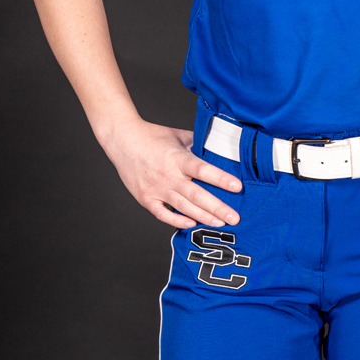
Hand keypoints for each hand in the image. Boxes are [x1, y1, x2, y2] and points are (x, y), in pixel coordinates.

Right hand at [103, 120, 241, 228]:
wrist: (121, 140)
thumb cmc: (152, 137)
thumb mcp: (178, 136)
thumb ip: (198, 144)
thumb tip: (219, 148)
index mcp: (178, 158)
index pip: (203, 170)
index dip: (220, 179)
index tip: (237, 186)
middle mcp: (168, 176)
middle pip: (196, 195)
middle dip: (217, 208)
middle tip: (234, 218)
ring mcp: (156, 189)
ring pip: (184, 207)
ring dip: (203, 217)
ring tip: (220, 224)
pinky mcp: (146, 198)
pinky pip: (163, 214)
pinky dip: (177, 220)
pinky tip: (191, 223)